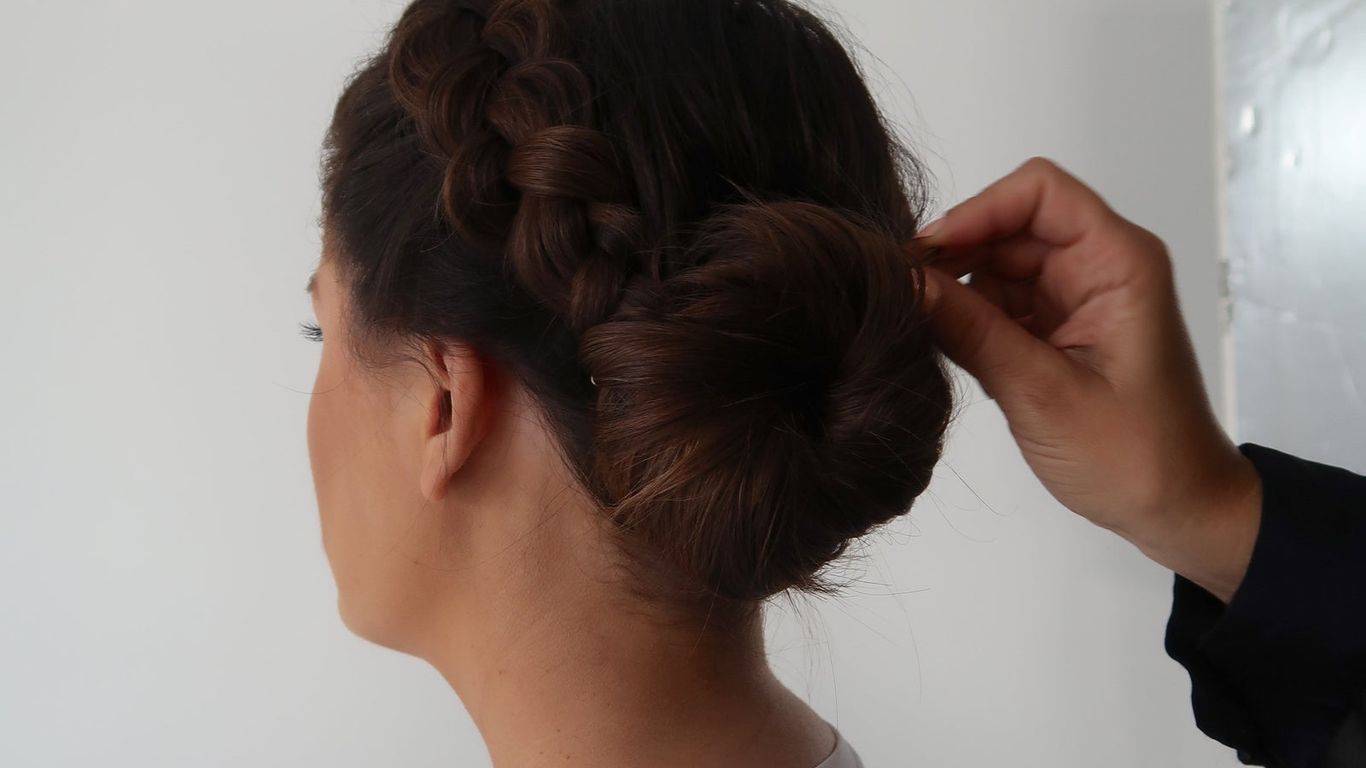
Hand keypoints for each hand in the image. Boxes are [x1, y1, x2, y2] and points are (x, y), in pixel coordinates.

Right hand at [915, 157, 1262, 602]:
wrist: (1179, 509)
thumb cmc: (1135, 457)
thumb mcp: (1042, 394)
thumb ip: (971, 332)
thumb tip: (904, 283)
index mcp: (1118, 262)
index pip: (1039, 192)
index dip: (977, 211)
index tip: (926, 255)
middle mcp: (1098, 266)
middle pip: (1009, 224)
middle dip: (955, 253)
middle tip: (902, 296)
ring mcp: (1075, 296)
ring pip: (997, 262)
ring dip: (956, 288)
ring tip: (917, 326)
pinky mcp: (1056, 327)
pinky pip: (999, 300)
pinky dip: (967, 317)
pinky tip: (941, 344)